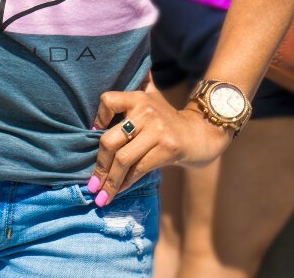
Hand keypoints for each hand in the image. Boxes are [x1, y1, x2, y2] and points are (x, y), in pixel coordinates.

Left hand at [86, 79, 231, 206]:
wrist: (201, 133)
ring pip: (123, 158)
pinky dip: (126, 182)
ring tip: (101, 196)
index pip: (108, 101)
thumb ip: (130, 101)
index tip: (91, 134)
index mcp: (137, 98)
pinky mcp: (167, 148)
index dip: (98, 118)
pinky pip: (139, 168)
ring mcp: (157, 130)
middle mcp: (145, 111)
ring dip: (110, 181)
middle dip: (99, 166)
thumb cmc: (168, 122)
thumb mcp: (150, 102)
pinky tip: (120, 190)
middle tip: (91, 184)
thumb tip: (100, 119)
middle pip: (110, 139)